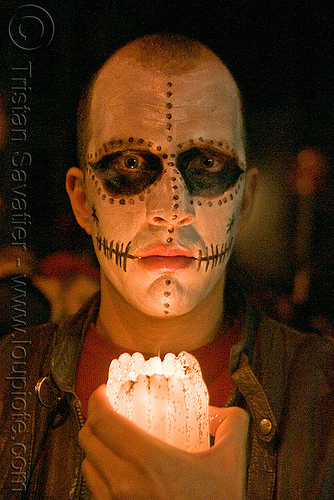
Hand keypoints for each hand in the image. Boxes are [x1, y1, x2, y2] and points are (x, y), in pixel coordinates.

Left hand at [78, 385, 248, 499]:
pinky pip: (95, 489)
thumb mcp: (233, 462)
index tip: (105, 392)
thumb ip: (231, 424)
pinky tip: (120, 469)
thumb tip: (214, 410)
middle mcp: (123, 484)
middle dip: (95, 419)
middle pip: (88, 439)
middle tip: (111, 411)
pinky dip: (100, 472)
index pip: (102, 420)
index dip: (98, 400)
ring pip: (87, 465)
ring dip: (96, 447)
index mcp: (148, 460)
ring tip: (114, 440)